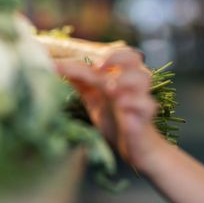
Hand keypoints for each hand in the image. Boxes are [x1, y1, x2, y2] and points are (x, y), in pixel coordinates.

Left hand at [56, 47, 160, 168]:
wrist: (136, 148)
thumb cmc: (116, 120)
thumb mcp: (94, 99)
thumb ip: (81, 82)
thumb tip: (56, 65)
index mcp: (120, 75)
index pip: (109, 55)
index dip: (84, 57)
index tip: (57, 65)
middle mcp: (132, 82)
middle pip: (132, 56)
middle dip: (115, 57)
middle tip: (97, 67)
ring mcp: (140, 98)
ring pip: (143, 77)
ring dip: (125, 79)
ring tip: (110, 89)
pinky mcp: (145, 117)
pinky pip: (147, 105)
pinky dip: (135, 105)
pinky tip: (123, 112)